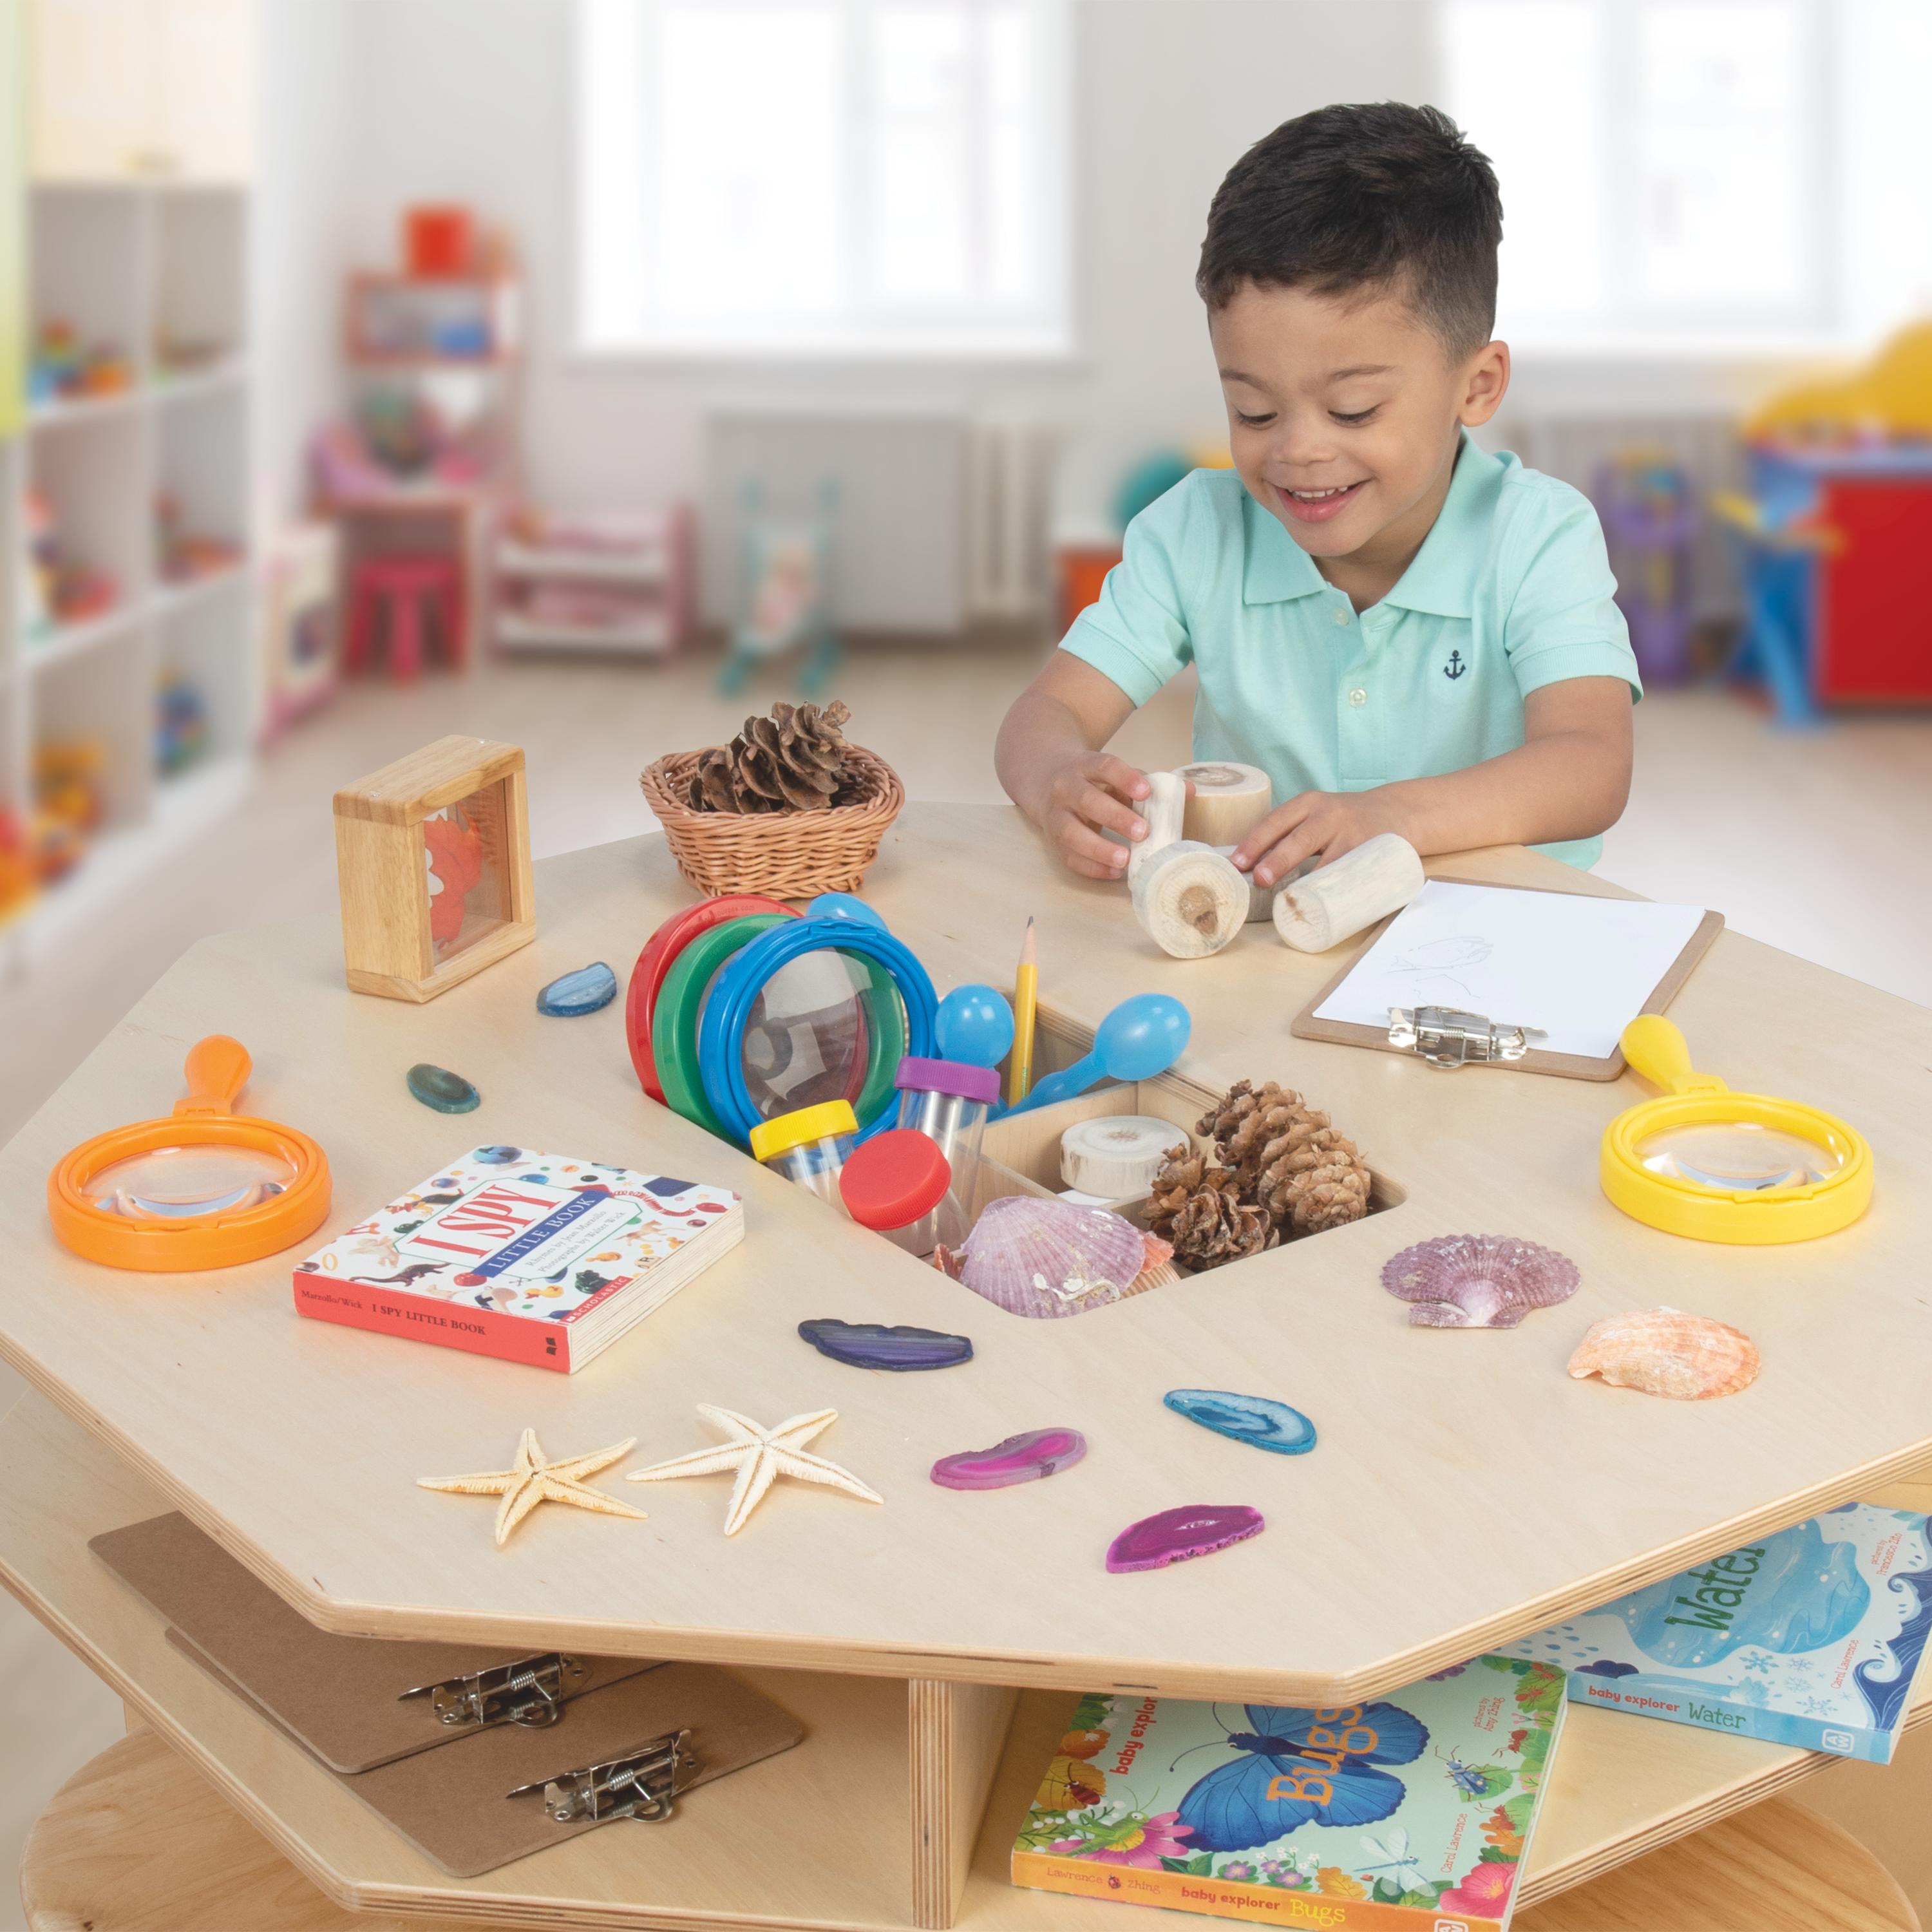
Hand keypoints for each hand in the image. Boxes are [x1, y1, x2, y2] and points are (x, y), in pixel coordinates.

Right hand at [1035, 753, 1154, 880]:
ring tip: (1125, 859)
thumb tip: (1188, 792)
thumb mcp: (1113, 773)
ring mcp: (1056, 815)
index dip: (1125, 778)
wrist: (1043, 779)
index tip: (1146, 792)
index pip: (1104, 766)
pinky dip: (1092, 867)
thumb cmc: (1090, 780)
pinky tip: (1114, 871)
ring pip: (1071, 833)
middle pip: (1087, 800)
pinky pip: (1069, 857)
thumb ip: (1147, 782)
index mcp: (1085, 766)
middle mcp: (1066, 788)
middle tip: (1142, 832)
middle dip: (1115, 817)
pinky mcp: (1053, 840)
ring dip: (1099, 849)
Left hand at [1234, 790, 1405, 885]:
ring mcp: (1353, 834)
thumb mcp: (1316, 816)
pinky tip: (1324, 903)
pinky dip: (1336, 889)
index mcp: (1308, 804)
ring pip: (1327, 861)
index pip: (1276, 821)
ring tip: (1290, 900)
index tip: (1237, 863)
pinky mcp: (1373, 852)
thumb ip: (1290, 835)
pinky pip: (1351, 874)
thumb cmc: (1343, 820)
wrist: (1397, 811)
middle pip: (1299, 838)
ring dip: (1308, 883)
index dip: (1255, 842)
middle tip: (1260, 880)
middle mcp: (1329, 815)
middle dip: (1277, 860)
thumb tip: (1251, 869)